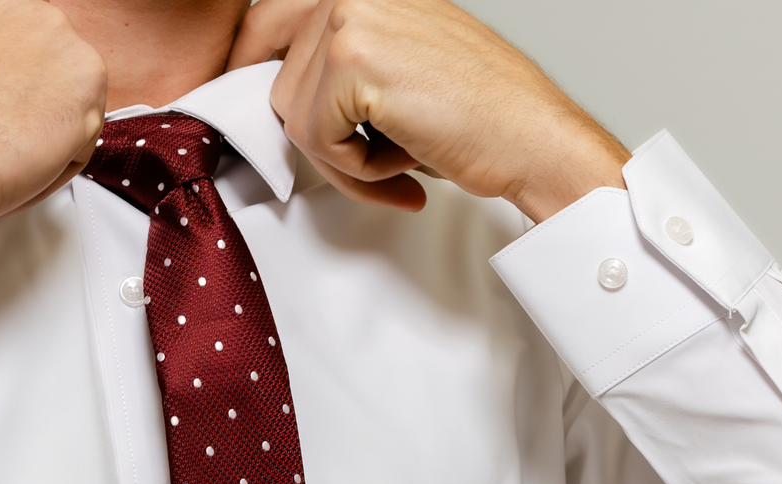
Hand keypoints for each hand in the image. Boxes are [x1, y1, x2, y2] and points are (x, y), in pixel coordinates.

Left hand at [229, 0, 629, 221]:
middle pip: (275, 78)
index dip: (251, 65)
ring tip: (399, 150)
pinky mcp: (352, 62)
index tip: (247, 95)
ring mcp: (350, 18)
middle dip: (317, 132)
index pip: (268, 18)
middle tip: (367, 156)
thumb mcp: (394, 66)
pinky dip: (354, 169)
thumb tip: (266, 84)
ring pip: (291, 115)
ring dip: (340, 154)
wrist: (534, 137)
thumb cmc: (478, 113)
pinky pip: (313, 139)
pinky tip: (404, 155)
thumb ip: (334, 62)